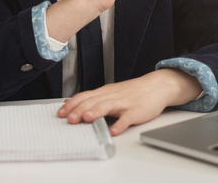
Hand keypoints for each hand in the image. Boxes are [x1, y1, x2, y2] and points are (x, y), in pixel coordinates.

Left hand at [57, 69, 201, 135]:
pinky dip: (121, 124)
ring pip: (108, 106)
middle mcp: (112, 96)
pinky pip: (128, 117)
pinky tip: (115, 130)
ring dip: (97, 112)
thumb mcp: (110, 92)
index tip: (61, 113)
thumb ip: (92, 98)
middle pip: (94, 101)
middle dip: (80, 110)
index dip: (72, 104)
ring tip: (87, 119)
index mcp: (105, 92)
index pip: (85, 96)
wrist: (156, 86)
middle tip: (70, 119)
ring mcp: (125, 103)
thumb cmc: (132, 91)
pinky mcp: (137, 110)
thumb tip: (71, 103)